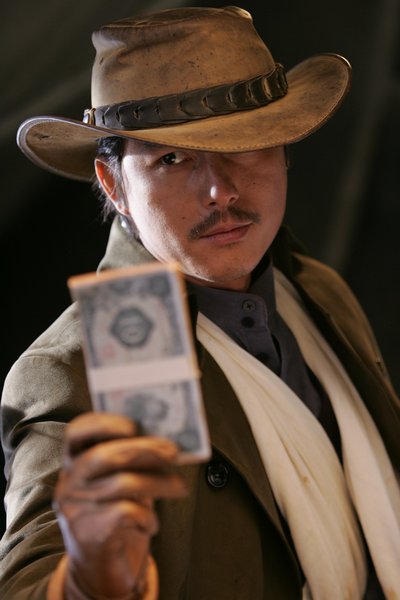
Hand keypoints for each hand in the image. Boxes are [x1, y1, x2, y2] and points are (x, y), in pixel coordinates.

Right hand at [53, 412, 186, 598]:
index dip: (103, 423)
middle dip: (144, 449)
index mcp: (73, 462)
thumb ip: (130, 460)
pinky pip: (127, 514)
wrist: (97, 569)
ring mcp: (76, 509)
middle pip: (104, 456)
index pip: (76, 432)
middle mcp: (69, 483)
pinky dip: (148, 517)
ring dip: (159, 483)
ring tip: (179, 487)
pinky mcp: (89, 535)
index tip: (133, 424)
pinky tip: (151, 523)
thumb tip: (164, 440)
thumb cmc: (113, 513)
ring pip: (121, 484)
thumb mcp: (116, 482)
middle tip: (173, 452)